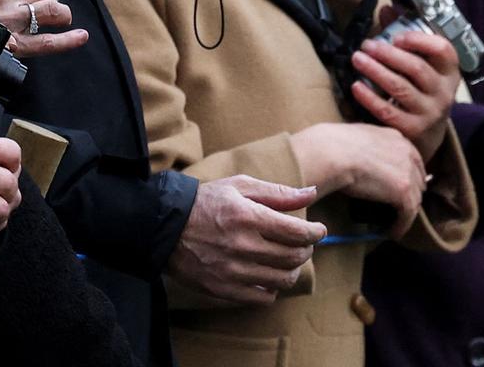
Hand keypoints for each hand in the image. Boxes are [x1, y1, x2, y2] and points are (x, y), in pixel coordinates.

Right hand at [166, 175, 324, 305]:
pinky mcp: (222, 289)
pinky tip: (267, 275)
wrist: (165, 227)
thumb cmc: (206, 202)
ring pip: (282, 279)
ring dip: (292, 270)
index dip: (315, 232)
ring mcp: (232, 270)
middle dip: (306, 249)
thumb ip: (278, 192)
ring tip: (287, 259)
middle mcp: (242, 245)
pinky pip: (262, 297)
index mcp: (248, 216)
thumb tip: (311, 193)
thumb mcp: (240, 186)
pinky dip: (272, 288)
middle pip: (294, 256)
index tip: (318, 230)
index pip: (297, 232)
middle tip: (303, 243)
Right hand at [290, 122, 424, 240]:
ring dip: (406, 213)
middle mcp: (407, 152)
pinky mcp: (403, 191)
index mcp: (397, 138)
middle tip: (399, 208)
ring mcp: (407, 171)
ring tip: (395, 224)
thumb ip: (370, 146)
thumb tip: (363, 159)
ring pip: (414, 198)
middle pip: (417, 180)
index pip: (412, 161)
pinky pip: (408, 214)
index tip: (400, 189)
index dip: (408, 177)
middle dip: (410, 194)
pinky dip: (402, 225)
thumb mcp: (359, 137)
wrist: (332, 153)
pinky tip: (392, 233)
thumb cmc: (334, 145)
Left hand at [350, 27, 458, 159]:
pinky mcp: (412, 130)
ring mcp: (429, 113)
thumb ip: (406, 37)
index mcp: (449, 72)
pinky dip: (370, 98)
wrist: (429, 135)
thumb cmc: (422, 91)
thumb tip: (387, 10)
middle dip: (389, 54)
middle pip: (417, 68)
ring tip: (357, 59)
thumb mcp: (424, 65)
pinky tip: (356, 86)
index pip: (443, 50)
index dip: (420, 40)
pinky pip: (388, 112)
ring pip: (400, 88)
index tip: (397, 36)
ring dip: (376, 71)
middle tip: (367, 45)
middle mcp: (443, 92)